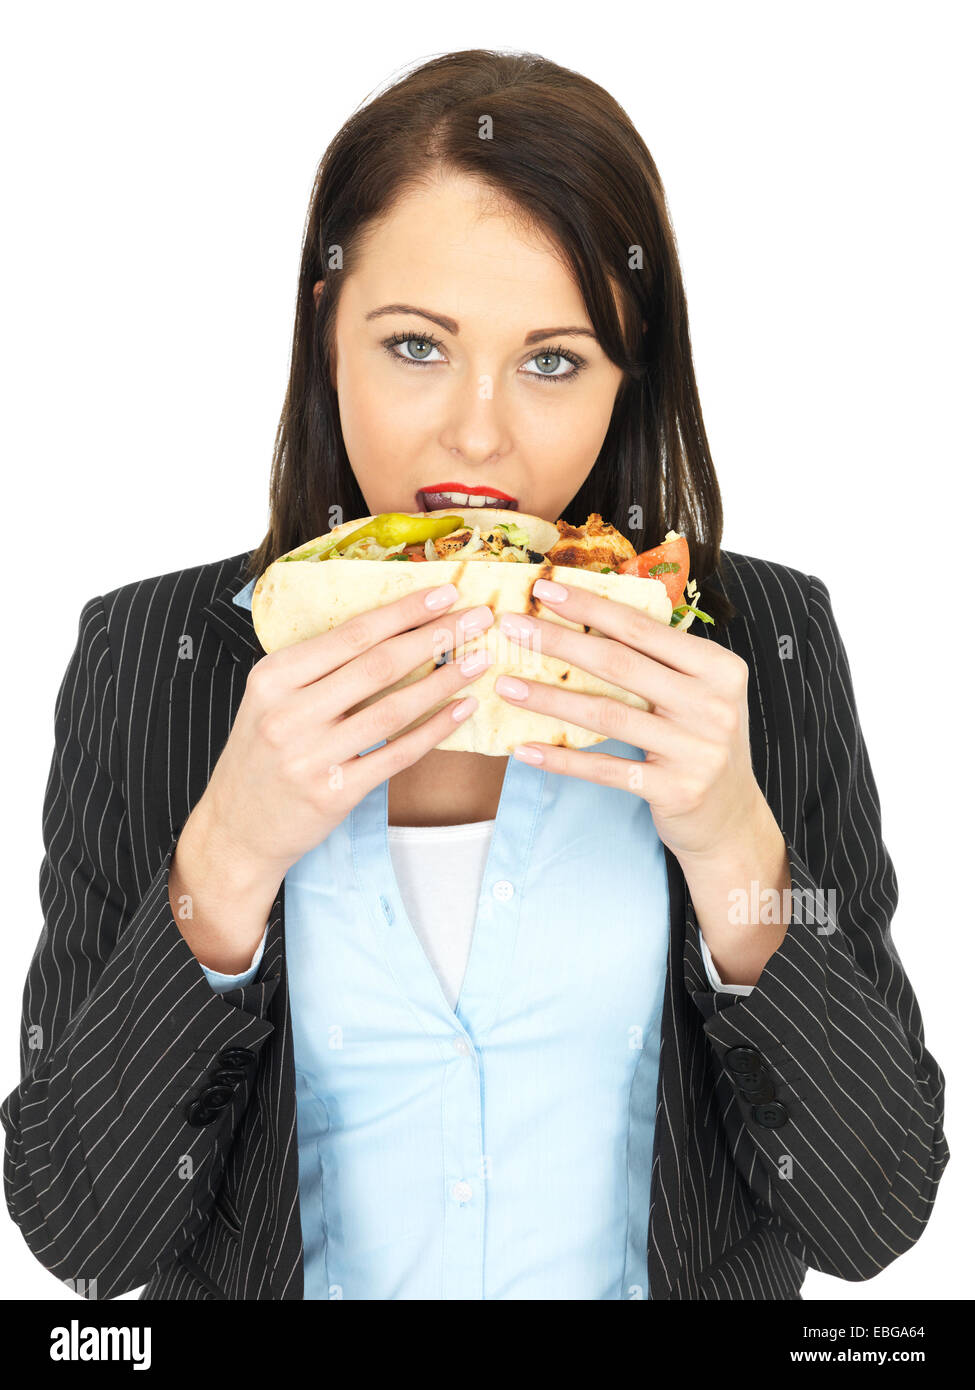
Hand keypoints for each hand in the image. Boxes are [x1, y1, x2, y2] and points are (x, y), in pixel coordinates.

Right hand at [188, 583, 494, 893]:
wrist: (237, 827)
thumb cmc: (263, 754)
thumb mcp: (270, 699)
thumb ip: (317, 667)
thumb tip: (392, 627)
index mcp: (273, 677)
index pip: (351, 634)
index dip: (404, 611)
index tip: (445, 592)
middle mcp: (289, 713)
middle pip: (377, 665)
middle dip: (435, 636)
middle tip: (478, 619)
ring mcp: (311, 756)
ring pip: (393, 709)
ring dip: (444, 681)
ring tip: (479, 661)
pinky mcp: (334, 793)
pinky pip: (396, 755)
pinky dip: (434, 730)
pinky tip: (461, 709)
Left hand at [494, 577, 765, 860]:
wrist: (732, 819)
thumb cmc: (702, 743)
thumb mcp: (700, 694)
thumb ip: (661, 661)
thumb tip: (586, 619)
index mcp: (719, 667)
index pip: (642, 628)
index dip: (590, 606)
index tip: (544, 588)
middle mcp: (712, 705)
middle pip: (619, 664)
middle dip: (559, 641)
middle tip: (511, 627)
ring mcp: (696, 749)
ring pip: (606, 715)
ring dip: (548, 699)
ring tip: (506, 686)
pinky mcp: (675, 790)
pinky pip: (606, 769)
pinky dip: (562, 759)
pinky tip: (526, 749)